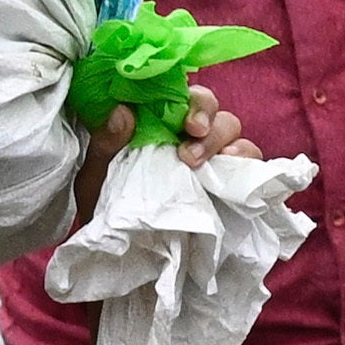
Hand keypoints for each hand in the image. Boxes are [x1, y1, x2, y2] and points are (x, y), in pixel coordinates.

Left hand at [69, 81, 256, 228]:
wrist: (119, 250)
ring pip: (232, 131)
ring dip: (221, 141)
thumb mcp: (95, 175)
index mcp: (156, 123)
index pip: (180, 94)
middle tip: (190, 142)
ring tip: (197, 164)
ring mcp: (211, 157)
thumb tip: (122, 111)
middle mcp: (187, 135)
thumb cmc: (106, 204)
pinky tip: (230, 171)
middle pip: (212, 109)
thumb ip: (105, 143)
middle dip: (206, 119)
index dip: (188, 98)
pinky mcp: (228, 183)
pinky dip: (246, 163)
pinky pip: (249, 165)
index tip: (182, 118)